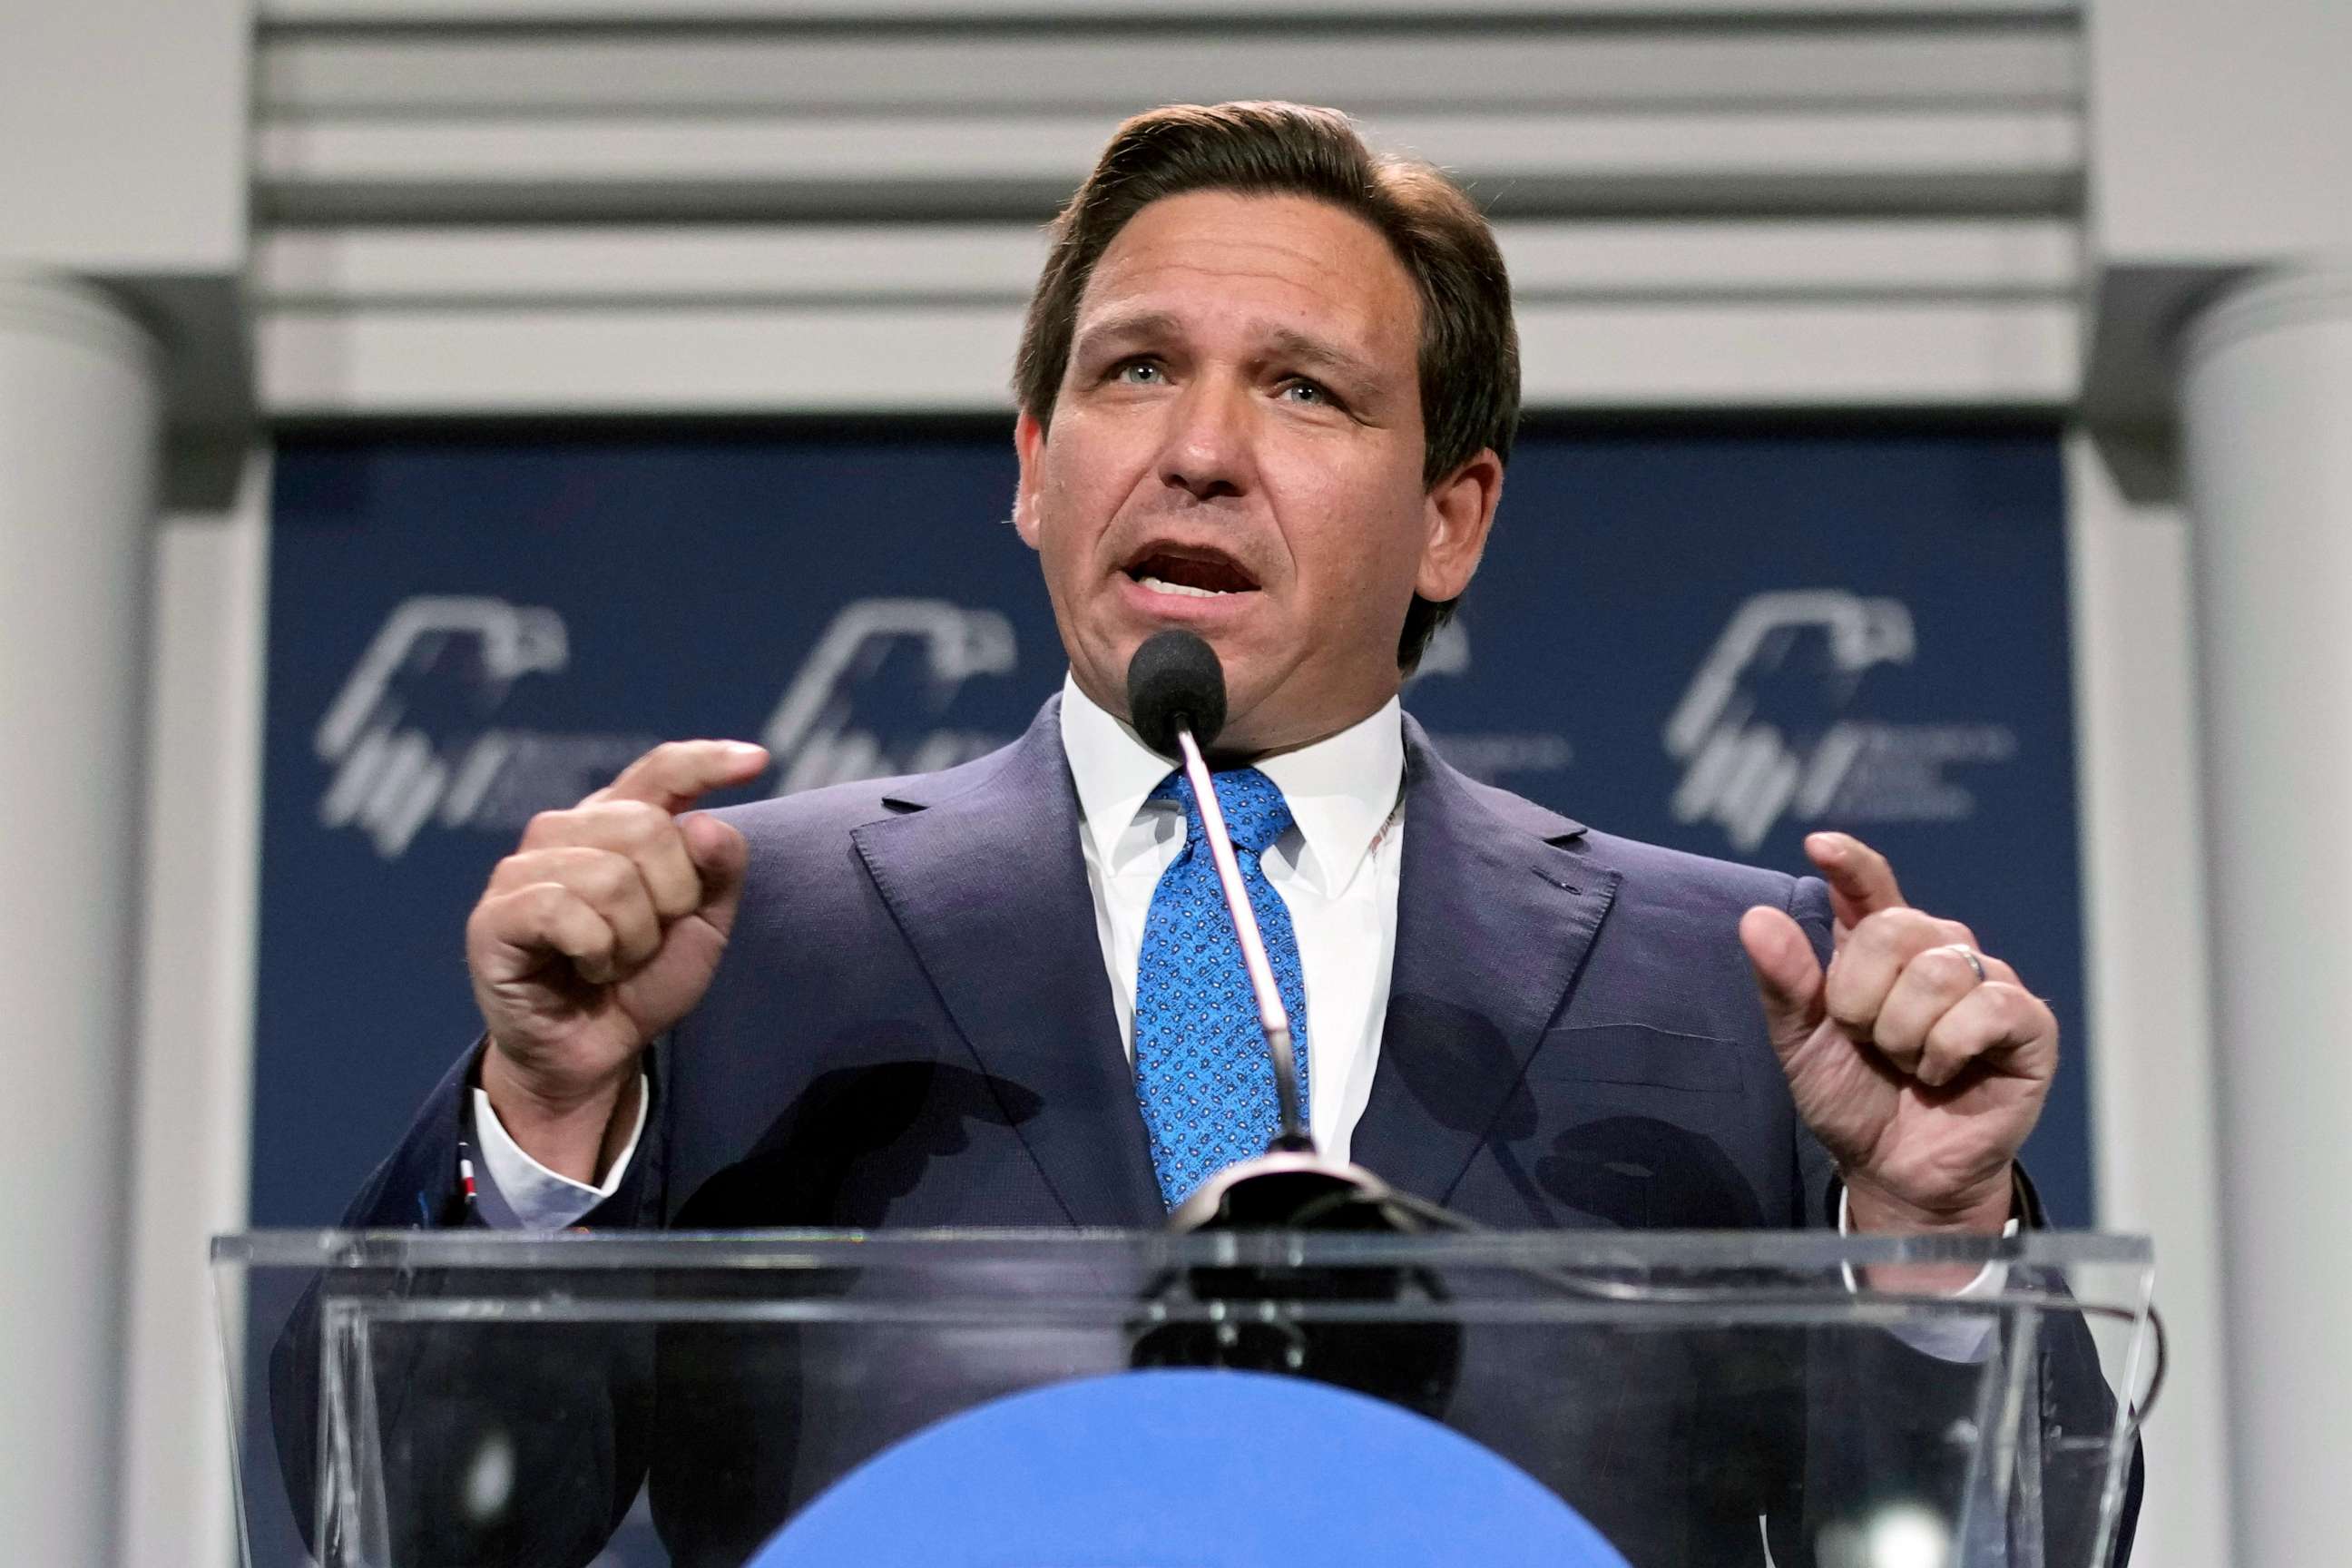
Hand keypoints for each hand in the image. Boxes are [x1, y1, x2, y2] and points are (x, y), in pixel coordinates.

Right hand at [467, 739, 768, 1180]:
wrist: (593, 1053)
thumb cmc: (641, 981)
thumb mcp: (702, 926)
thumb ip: (718, 870)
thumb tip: (706, 823)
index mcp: (616, 821)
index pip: (662, 771)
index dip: (708, 760)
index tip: (759, 760)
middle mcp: (564, 830)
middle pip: (649, 828)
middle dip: (672, 899)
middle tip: (648, 942)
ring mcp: (522, 868)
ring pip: (611, 876)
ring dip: (633, 939)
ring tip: (614, 961)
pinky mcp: (494, 915)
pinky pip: (567, 913)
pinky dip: (596, 952)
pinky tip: (585, 968)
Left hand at [1738, 832, 2056, 1234]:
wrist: (1895, 1170)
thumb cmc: (1854, 1100)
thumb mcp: (1802, 1045)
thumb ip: (1785, 983)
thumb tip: (1756, 918)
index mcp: (1880, 949)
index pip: (1870, 887)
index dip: (1851, 862)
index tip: (1820, 845)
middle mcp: (1938, 952)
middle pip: (1896, 928)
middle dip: (1861, 998)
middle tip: (1868, 1042)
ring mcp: (1987, 983)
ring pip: (1939, 971)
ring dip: (1905, 1033)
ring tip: (1908, 1064)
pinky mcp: (2028, 1023)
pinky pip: (1987, 1007)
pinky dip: (1949, 1049)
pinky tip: (1943, 1073)